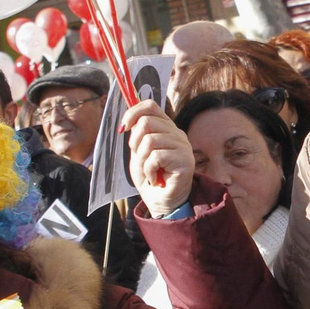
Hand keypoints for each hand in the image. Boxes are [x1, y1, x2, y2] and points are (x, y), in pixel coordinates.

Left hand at [123, 99, 194, 216]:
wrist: (162, 202)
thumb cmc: (151, 177)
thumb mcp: (139, 152)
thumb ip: (137, 134)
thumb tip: (127, 120)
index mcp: (166, 128)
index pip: (150, 106)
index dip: (133, 113)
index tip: (123, 128)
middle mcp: (177, 133)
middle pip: (147, 122)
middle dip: (135, 142)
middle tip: (141, 159)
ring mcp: (183, 146)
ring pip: (150, 140)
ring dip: (142, 159)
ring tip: (149, 171)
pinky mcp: (186, 161)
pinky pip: (156, 157)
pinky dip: (149, 170)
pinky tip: (154, 178)